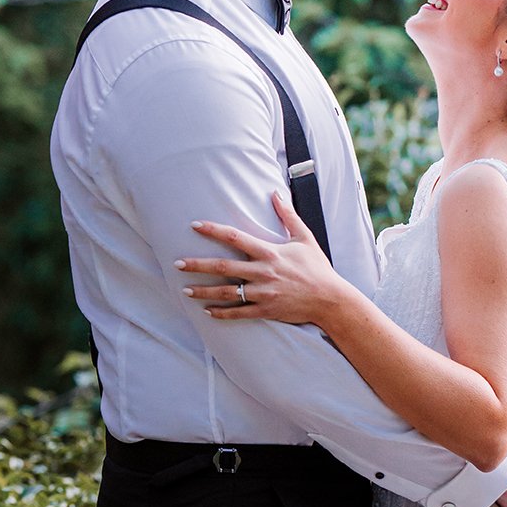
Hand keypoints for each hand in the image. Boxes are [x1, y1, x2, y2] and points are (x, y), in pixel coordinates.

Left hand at [175, 192, 344, 326]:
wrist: (330, 299)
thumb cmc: (317, 267)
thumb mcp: (304, 237)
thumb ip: (287, 215)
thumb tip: (275, 192)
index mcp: (269, 252)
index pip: (235, 237)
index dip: (213, 230)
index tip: (194, 225)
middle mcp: (263, 272)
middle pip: (222, 266)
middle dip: (197, 265)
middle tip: (177, 263)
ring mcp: (263, 293)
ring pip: (226, 292)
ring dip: (203, 291)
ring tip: (185, 290)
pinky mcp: (266, 310)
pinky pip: (239, 313)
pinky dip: (221, 313)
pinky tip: (207, 312)